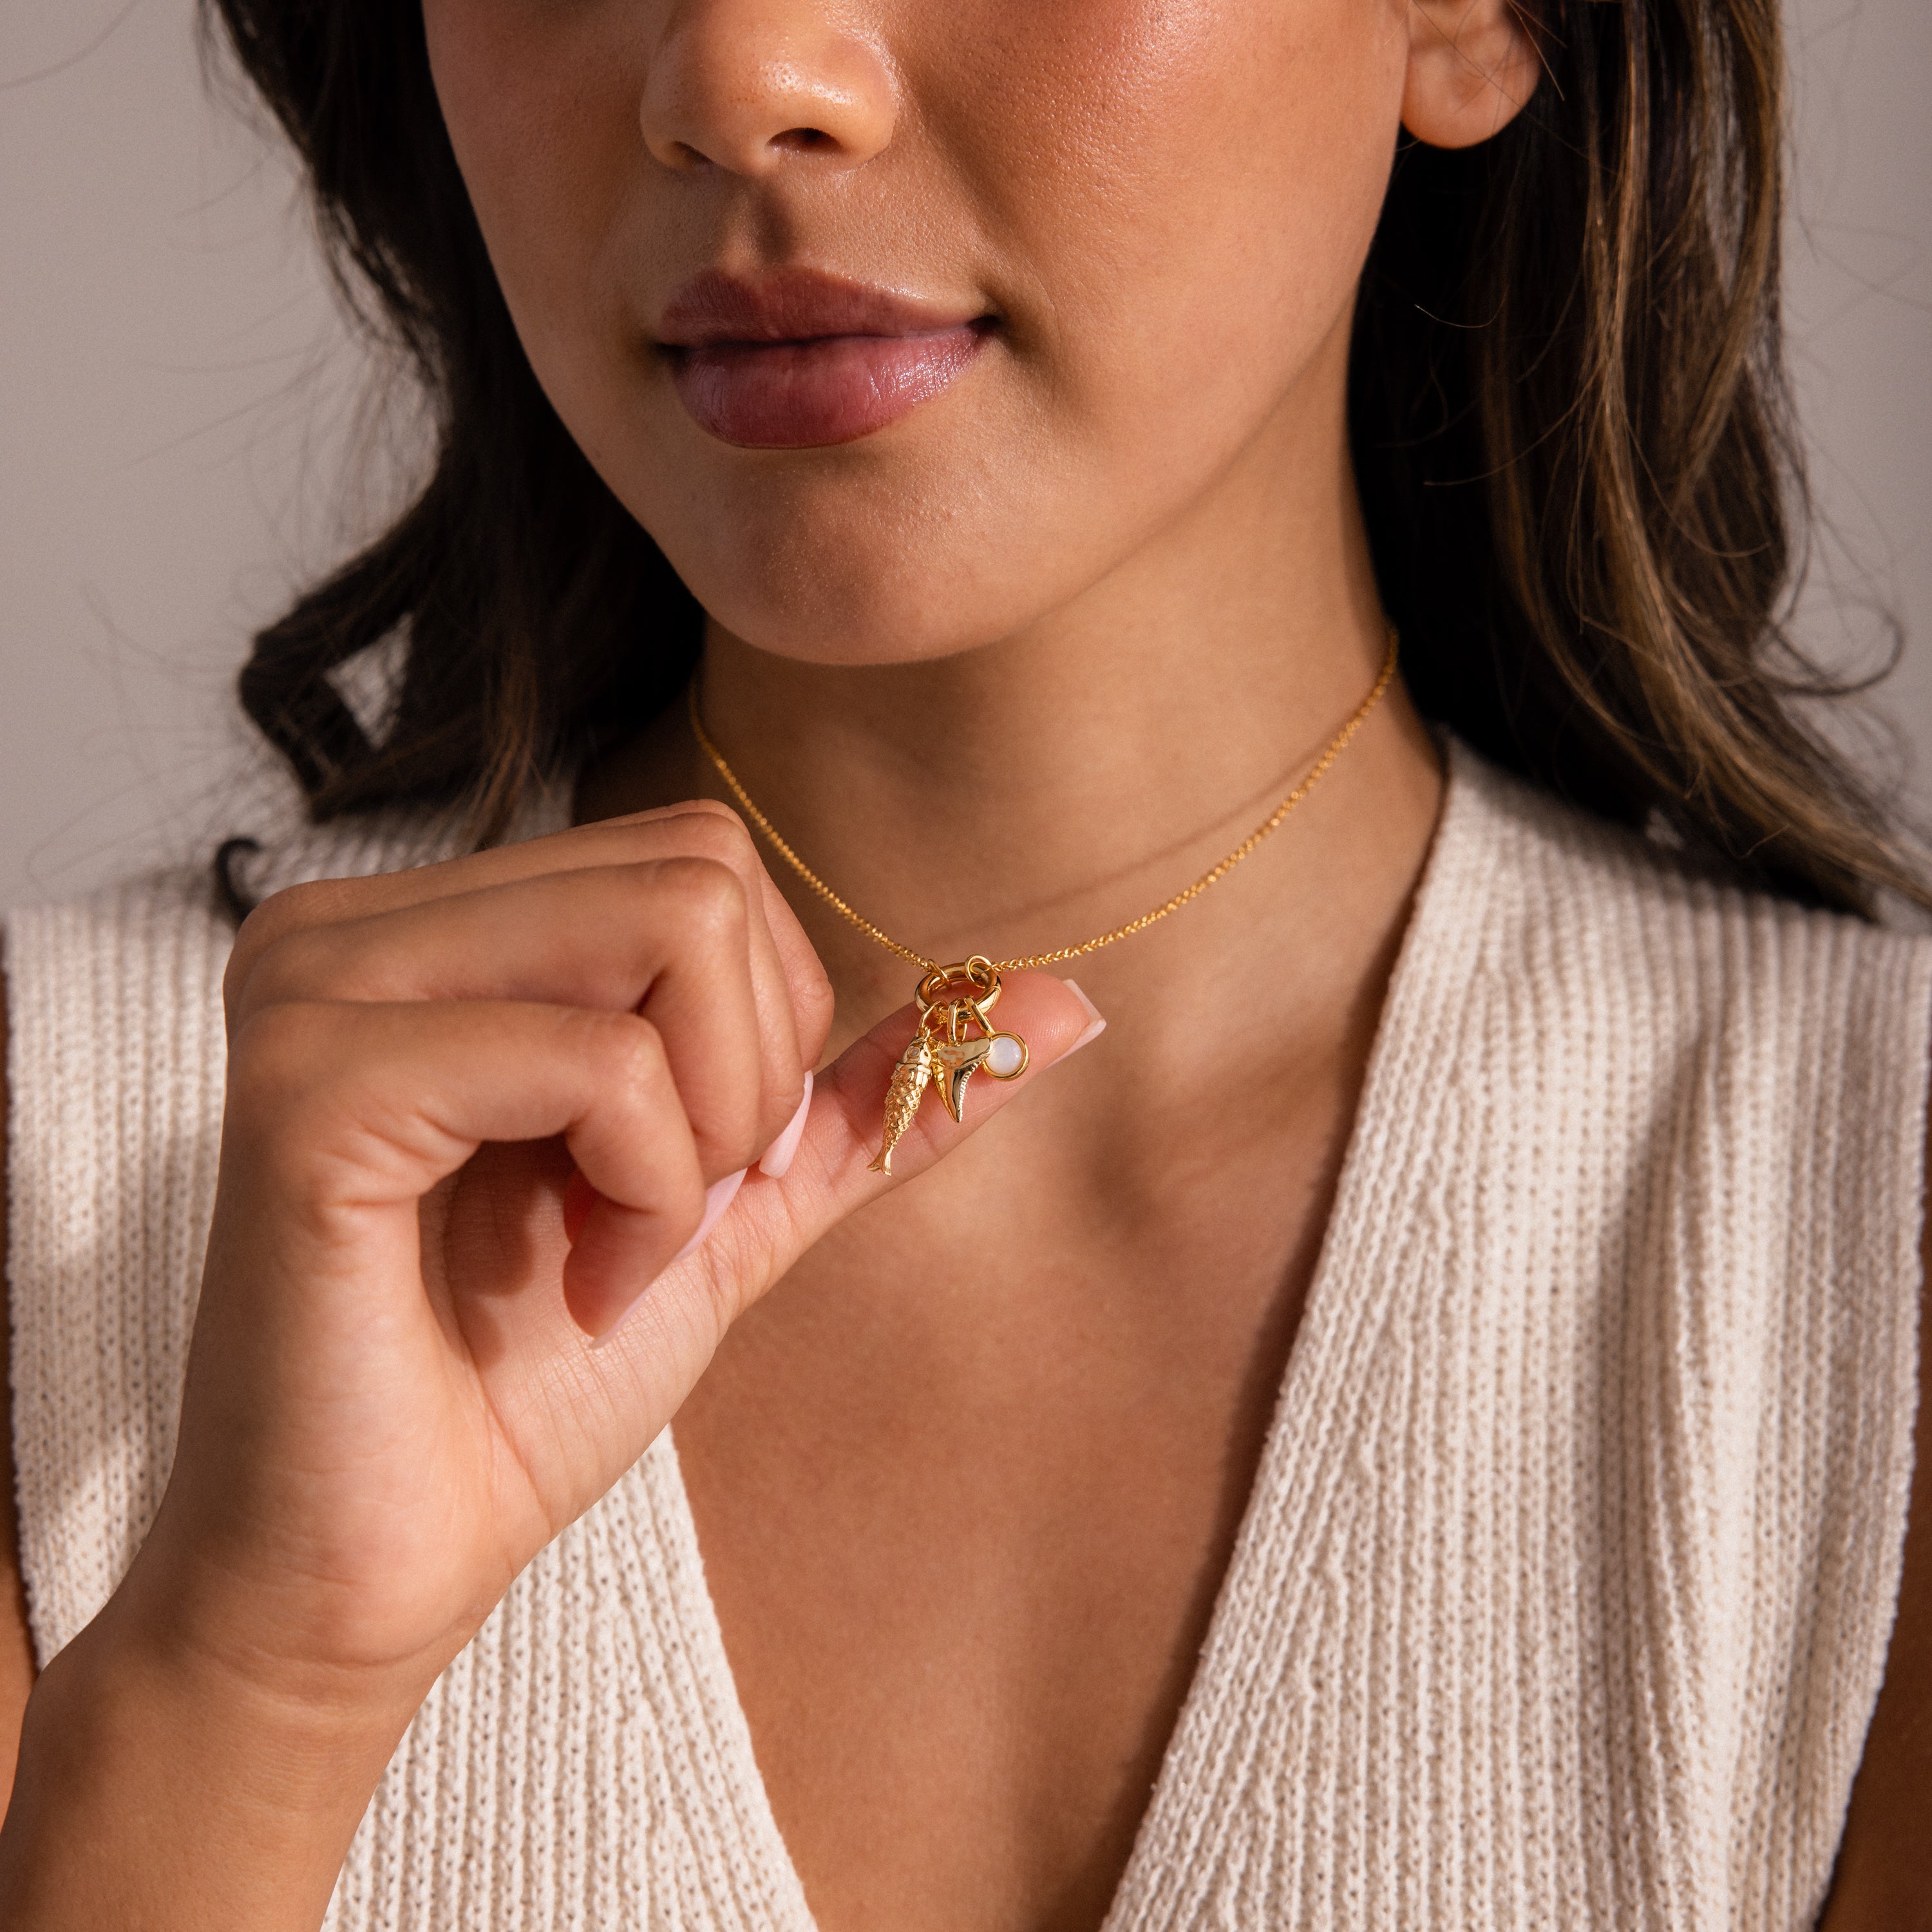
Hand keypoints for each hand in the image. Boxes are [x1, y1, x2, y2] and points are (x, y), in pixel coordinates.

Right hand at [110, 802, 1094, 1711]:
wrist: (378, 1573)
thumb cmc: (529, 1382)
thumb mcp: (736, 1201)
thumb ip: (874, 1092)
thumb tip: (1070, 1007)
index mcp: (431, 928)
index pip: (702, 862)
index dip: (758, 1036)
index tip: (681, 1183)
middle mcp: (350, 923)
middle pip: (698, 873)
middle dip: (743, 1076)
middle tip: (654, 1217)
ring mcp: (311, 988)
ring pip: (666, 927)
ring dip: (696, 1132)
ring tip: (601, 1249)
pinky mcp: (304, 1087)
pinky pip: (594, 1057)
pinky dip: (640, 1183)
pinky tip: (562, 1285)